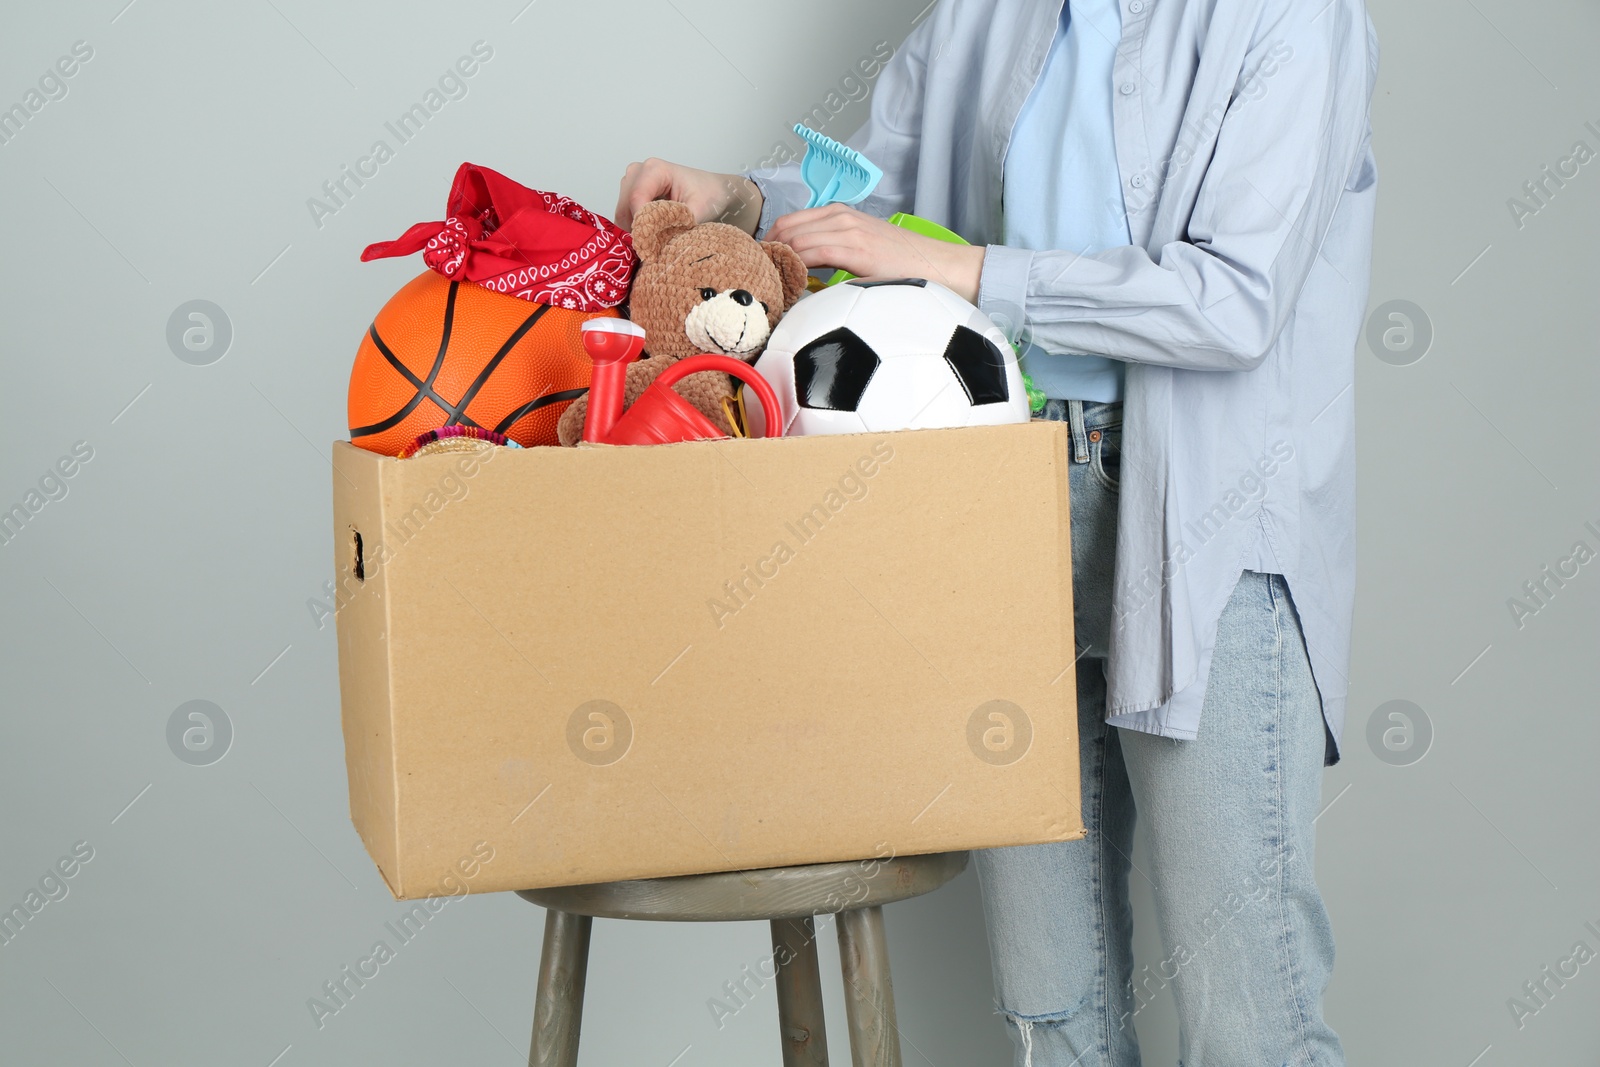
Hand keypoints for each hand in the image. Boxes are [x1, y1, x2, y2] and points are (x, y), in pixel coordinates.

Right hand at [615, 158, 762, 233]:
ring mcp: (633, 180)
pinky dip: (637, 226)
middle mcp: (639, 171)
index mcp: (655, 169)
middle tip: (653, 247)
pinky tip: (653, 232)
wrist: (714, 190)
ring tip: (656, 239)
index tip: (649, 245)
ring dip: (636, 228)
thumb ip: (675, 224)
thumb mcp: (697, 212)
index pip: (636, 198)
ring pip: (623, 212)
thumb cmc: (709, 195)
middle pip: (625, 206)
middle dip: (638, 228)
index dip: (641, 223)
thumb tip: (655, 241)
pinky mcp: (632, 191)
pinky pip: (625, 213)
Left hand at [766, 204, 987, 303]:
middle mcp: (840, 216)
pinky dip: (794, 266)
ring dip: (777, 260)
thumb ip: (834, 257)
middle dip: (766, 250)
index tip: (760, 265)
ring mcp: (847, 229)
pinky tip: (789, 283)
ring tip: (769, 282)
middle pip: (784, 227)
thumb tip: (804, 278)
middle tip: (758, 275)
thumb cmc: (903, 265)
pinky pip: (811, 253)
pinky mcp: (855, 248)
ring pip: (793, 238)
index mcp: (839, 214)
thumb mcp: (863, 253)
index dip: (769, 243)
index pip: (788, 222)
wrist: (939, 266)